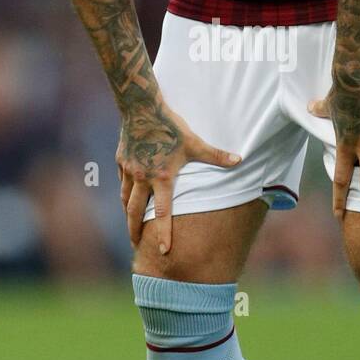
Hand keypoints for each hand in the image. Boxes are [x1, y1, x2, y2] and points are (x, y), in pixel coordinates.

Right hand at [116, 102, 240, 253]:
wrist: (141, 107)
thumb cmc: (170, 125)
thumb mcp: (195, 143)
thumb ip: (216, 156)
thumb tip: (239, 161)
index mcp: (162, 178)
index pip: (162, 213)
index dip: (163, 234)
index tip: (163, 252)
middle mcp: (142, 178)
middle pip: (135, 212)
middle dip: (134, 231)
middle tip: (136, 245)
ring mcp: (129, 170)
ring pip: (125, 199)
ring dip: (127, 214)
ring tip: (130, 225)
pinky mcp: (121, 161)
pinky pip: (122, 182)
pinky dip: (125, 192)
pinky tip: (127, 195)